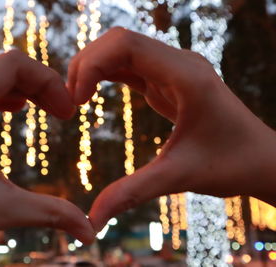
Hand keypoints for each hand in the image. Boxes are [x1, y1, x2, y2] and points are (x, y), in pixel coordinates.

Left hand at [0, 50, 93, 265]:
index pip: (13, 64)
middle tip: (63, 112)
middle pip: (1, 68)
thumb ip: (51, 214)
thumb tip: (90, 232)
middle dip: (39, 86)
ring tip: (45, 108)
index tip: (68, 114)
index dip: (49, 82)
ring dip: (19, 89)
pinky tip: (13, 108)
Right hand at [67, 27, 275, 230]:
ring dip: (93, 68)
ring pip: (122, 50)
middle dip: (86, 64)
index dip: (91, 65)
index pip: (125, 45)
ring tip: (75, 99)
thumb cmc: (231, 165)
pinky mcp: (168, 81)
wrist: (261, 159)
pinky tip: (90, 95)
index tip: (77, 101)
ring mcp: (173, 70)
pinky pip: (129, 66)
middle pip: (119, 41)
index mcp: (186, 75)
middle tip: (70, 101)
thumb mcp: (179, 177)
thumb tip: (91, 221)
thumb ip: (133, 193)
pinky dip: (105, 75)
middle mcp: (179, 63)